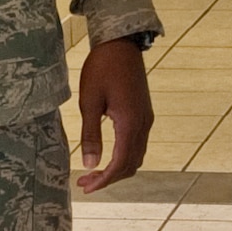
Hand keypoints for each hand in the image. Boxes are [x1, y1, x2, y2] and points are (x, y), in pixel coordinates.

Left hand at [75, 39, 153, 193]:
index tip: (86, 186)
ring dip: (118, 168)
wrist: (121, 43)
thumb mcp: (89, 101)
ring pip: (136, 155)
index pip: (120, 164)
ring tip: (94, 171)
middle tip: (85, 182)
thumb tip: (90, 164)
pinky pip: (138, 143)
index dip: (104, 180)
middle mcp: (143, 124)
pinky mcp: (144, 113)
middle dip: (109, 177)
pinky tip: (108, 153)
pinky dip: (124, 155)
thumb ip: (91, 135)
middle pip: (131, 164)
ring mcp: (146, 118)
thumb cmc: (102, 68)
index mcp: (130, 123)